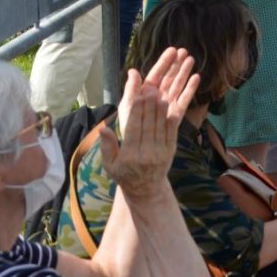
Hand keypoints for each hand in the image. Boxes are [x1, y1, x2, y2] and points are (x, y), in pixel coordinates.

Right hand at [102, 48, 198, 199]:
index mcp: (130, 155)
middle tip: (152, 88)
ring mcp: (161, 150)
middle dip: (150, 105)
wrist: (146, 188)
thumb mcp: (110, 165)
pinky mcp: (171, 147)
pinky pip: (173, 128)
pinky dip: (173, 113)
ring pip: (162, 124)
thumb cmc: (124, 174)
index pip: (133, 129)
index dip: (137, 112)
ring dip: (163, 106)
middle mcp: (147, 153)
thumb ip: (108, 146)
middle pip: (149, 124)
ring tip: (163, 91)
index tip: (137, 97)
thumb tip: (103, 128)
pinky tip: (172, 100)